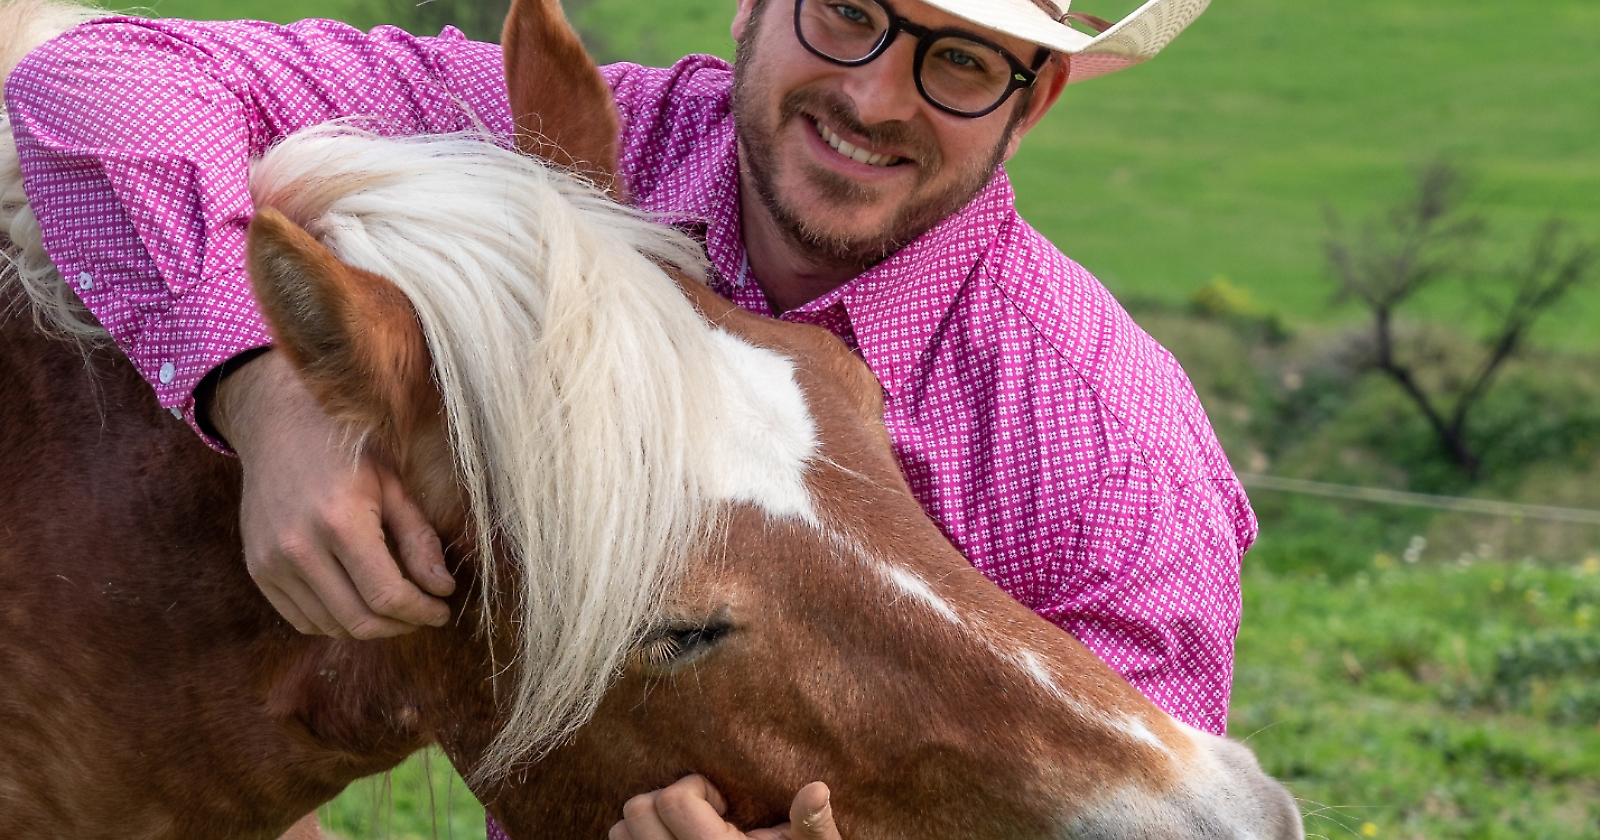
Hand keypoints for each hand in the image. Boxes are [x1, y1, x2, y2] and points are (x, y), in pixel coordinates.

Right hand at [212, 350, 455, 637]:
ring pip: (330, 625)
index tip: (442, 610)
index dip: (422, 612)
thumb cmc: (346, 449)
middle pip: (358, 620)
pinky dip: (335, 622)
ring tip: (396, 609)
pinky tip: (359, 603)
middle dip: (401, 626)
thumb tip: (442, 589)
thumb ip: (419, 540)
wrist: (278, 425)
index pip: (386, 595)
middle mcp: (299, 548)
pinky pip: (301, 618)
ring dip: (370, 627)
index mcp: (341, 521)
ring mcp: (272, 562)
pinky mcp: (257, 569)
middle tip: (424, 614)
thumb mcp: (394, 484)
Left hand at [610, 775, 839, 839]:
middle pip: (638, 809)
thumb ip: (813, 825)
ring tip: (685, 830)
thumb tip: (816, 790)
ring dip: (647, 823)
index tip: (724, 803)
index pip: (672, 800)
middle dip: (667, 798)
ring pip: (620, 833)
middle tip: (702, 813)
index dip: (697, 787)